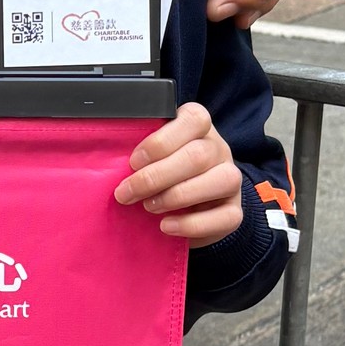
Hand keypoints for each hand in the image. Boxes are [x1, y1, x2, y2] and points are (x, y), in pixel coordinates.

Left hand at [115, 101, 241, 244]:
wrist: (182, 210)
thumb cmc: (159, 176)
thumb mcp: (148, 158)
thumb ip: (138, 154)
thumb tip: (110, 162)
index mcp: (198, 127)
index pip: (193, 119)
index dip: (160, 141)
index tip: (133, 162)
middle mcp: (218, 149)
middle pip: (198, 155)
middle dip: (156, 177)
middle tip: (126, 193)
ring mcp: (231, 179)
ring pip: (222, 180)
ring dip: (177, 196)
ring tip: (149, 207)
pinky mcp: (235, 211)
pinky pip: (226, 216)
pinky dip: (192, 224)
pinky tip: (166, 226)